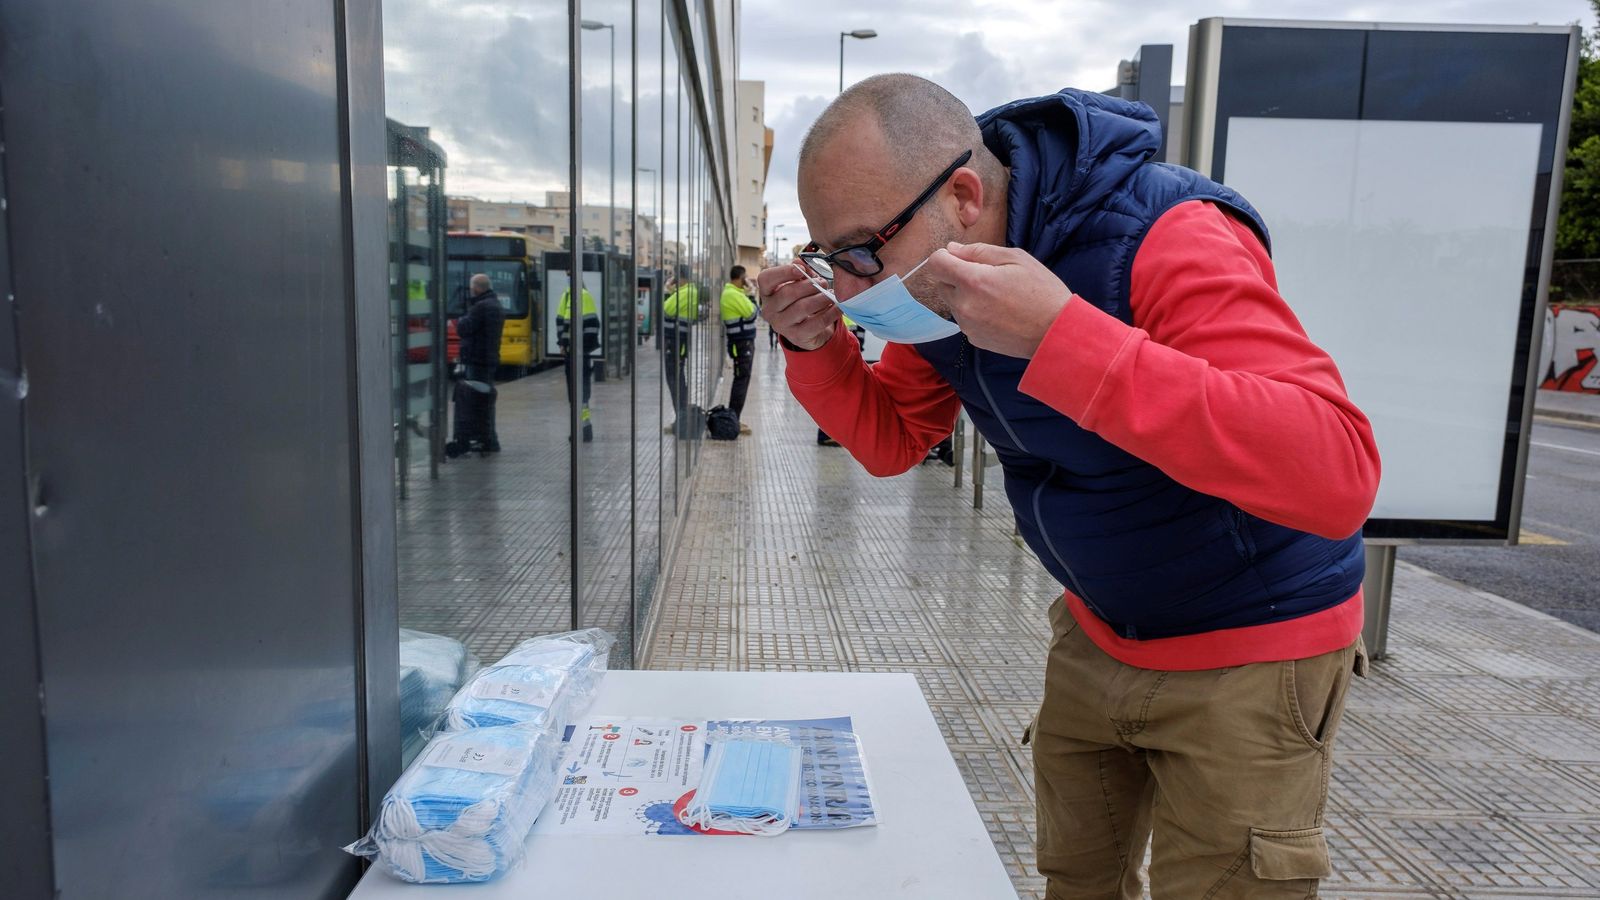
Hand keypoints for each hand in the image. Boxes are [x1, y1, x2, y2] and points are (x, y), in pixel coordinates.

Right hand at [755, 262, 839, 350]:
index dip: (783, 272)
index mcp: (766, 293)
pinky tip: (838, 307)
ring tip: (830, 294)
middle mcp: (769, 310)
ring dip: (821, 298)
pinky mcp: (796, 336)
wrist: (806, 330)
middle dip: (809, 285)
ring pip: (803, 307)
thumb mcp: (798, 284)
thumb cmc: (800, 300)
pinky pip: (817, 323)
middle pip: (788, 293)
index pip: (765, 279)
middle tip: (823, 282)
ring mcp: (781, 325)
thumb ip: (800, 272)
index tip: (801, 270)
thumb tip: (800, 262)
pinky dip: (830, 313)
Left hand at [921, 242, 1071, 358]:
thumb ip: (979, 251)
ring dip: (966, 295)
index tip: (959, 257)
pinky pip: (965, 319)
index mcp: (973, 281)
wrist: (1056, 333)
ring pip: (953, 302)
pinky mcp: (974, 339)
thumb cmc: (1042, 292)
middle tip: (987, 276)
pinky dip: (975, 313)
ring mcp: (967, 326)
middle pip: (941, 283)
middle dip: (957, 276)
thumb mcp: (1015, 259)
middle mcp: (964, 306)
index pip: (935, 264)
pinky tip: (999, 312)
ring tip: (997, 296)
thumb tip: (952, 249)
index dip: (944, 256)